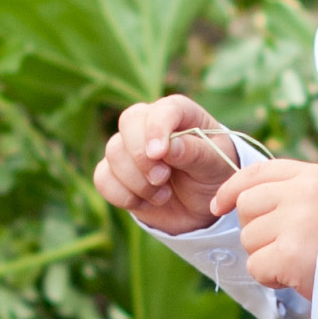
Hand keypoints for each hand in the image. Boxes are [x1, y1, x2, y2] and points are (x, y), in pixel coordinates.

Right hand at [94, 92, 239, 232]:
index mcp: (180, 113)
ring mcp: (130, 148)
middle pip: (128, 122)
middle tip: (162, 178)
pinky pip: (103, 178)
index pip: (162, 110)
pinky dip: (123, 196)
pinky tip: (146, 202)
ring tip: (163, 196)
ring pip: (113, 152)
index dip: (157, 128)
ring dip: (137, 181)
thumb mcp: (214, 166)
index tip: (160, 154)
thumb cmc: (212, 177)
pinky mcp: (116, 172)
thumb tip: (168, 147)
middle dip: (141, 155)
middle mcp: (150, 124)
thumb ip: (194, 153)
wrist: (200, 209)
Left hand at [218, 156, 317, 297]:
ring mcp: (296, 222)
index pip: (257, 172)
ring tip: (300, 260)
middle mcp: (303, 192)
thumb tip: (240, 201)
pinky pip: (256, 266)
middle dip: (256, 231)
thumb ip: (293, 194)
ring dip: (267, 256)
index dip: (231, 189)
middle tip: (287, 246)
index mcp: (313, 175)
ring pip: (249, 239)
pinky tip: (296, 276)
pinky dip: (270, 277)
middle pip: (246, 207)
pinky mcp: (291, 254)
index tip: (219, 206)